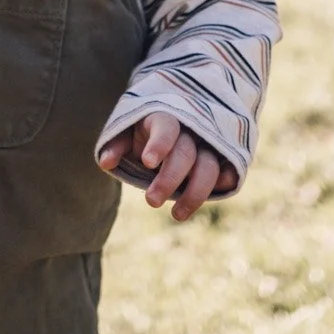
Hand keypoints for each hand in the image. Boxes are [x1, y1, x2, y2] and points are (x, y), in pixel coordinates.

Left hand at [98, 110, 224, 220]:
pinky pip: (228, 171)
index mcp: (164, 117)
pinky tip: (219, 191)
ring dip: (194, 193)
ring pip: (208, 167)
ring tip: (176, 216)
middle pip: (185, 153)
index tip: (148, 163)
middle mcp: (190, 130)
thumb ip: (116, 145)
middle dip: (168, 179)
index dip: (159, 144)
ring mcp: (208, 144)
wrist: (178, 122)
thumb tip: (105, 162)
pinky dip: (225, 181)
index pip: (166, 127)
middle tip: (150, 202)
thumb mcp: (128, 133)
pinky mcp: (221, 160)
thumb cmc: (146, 132)